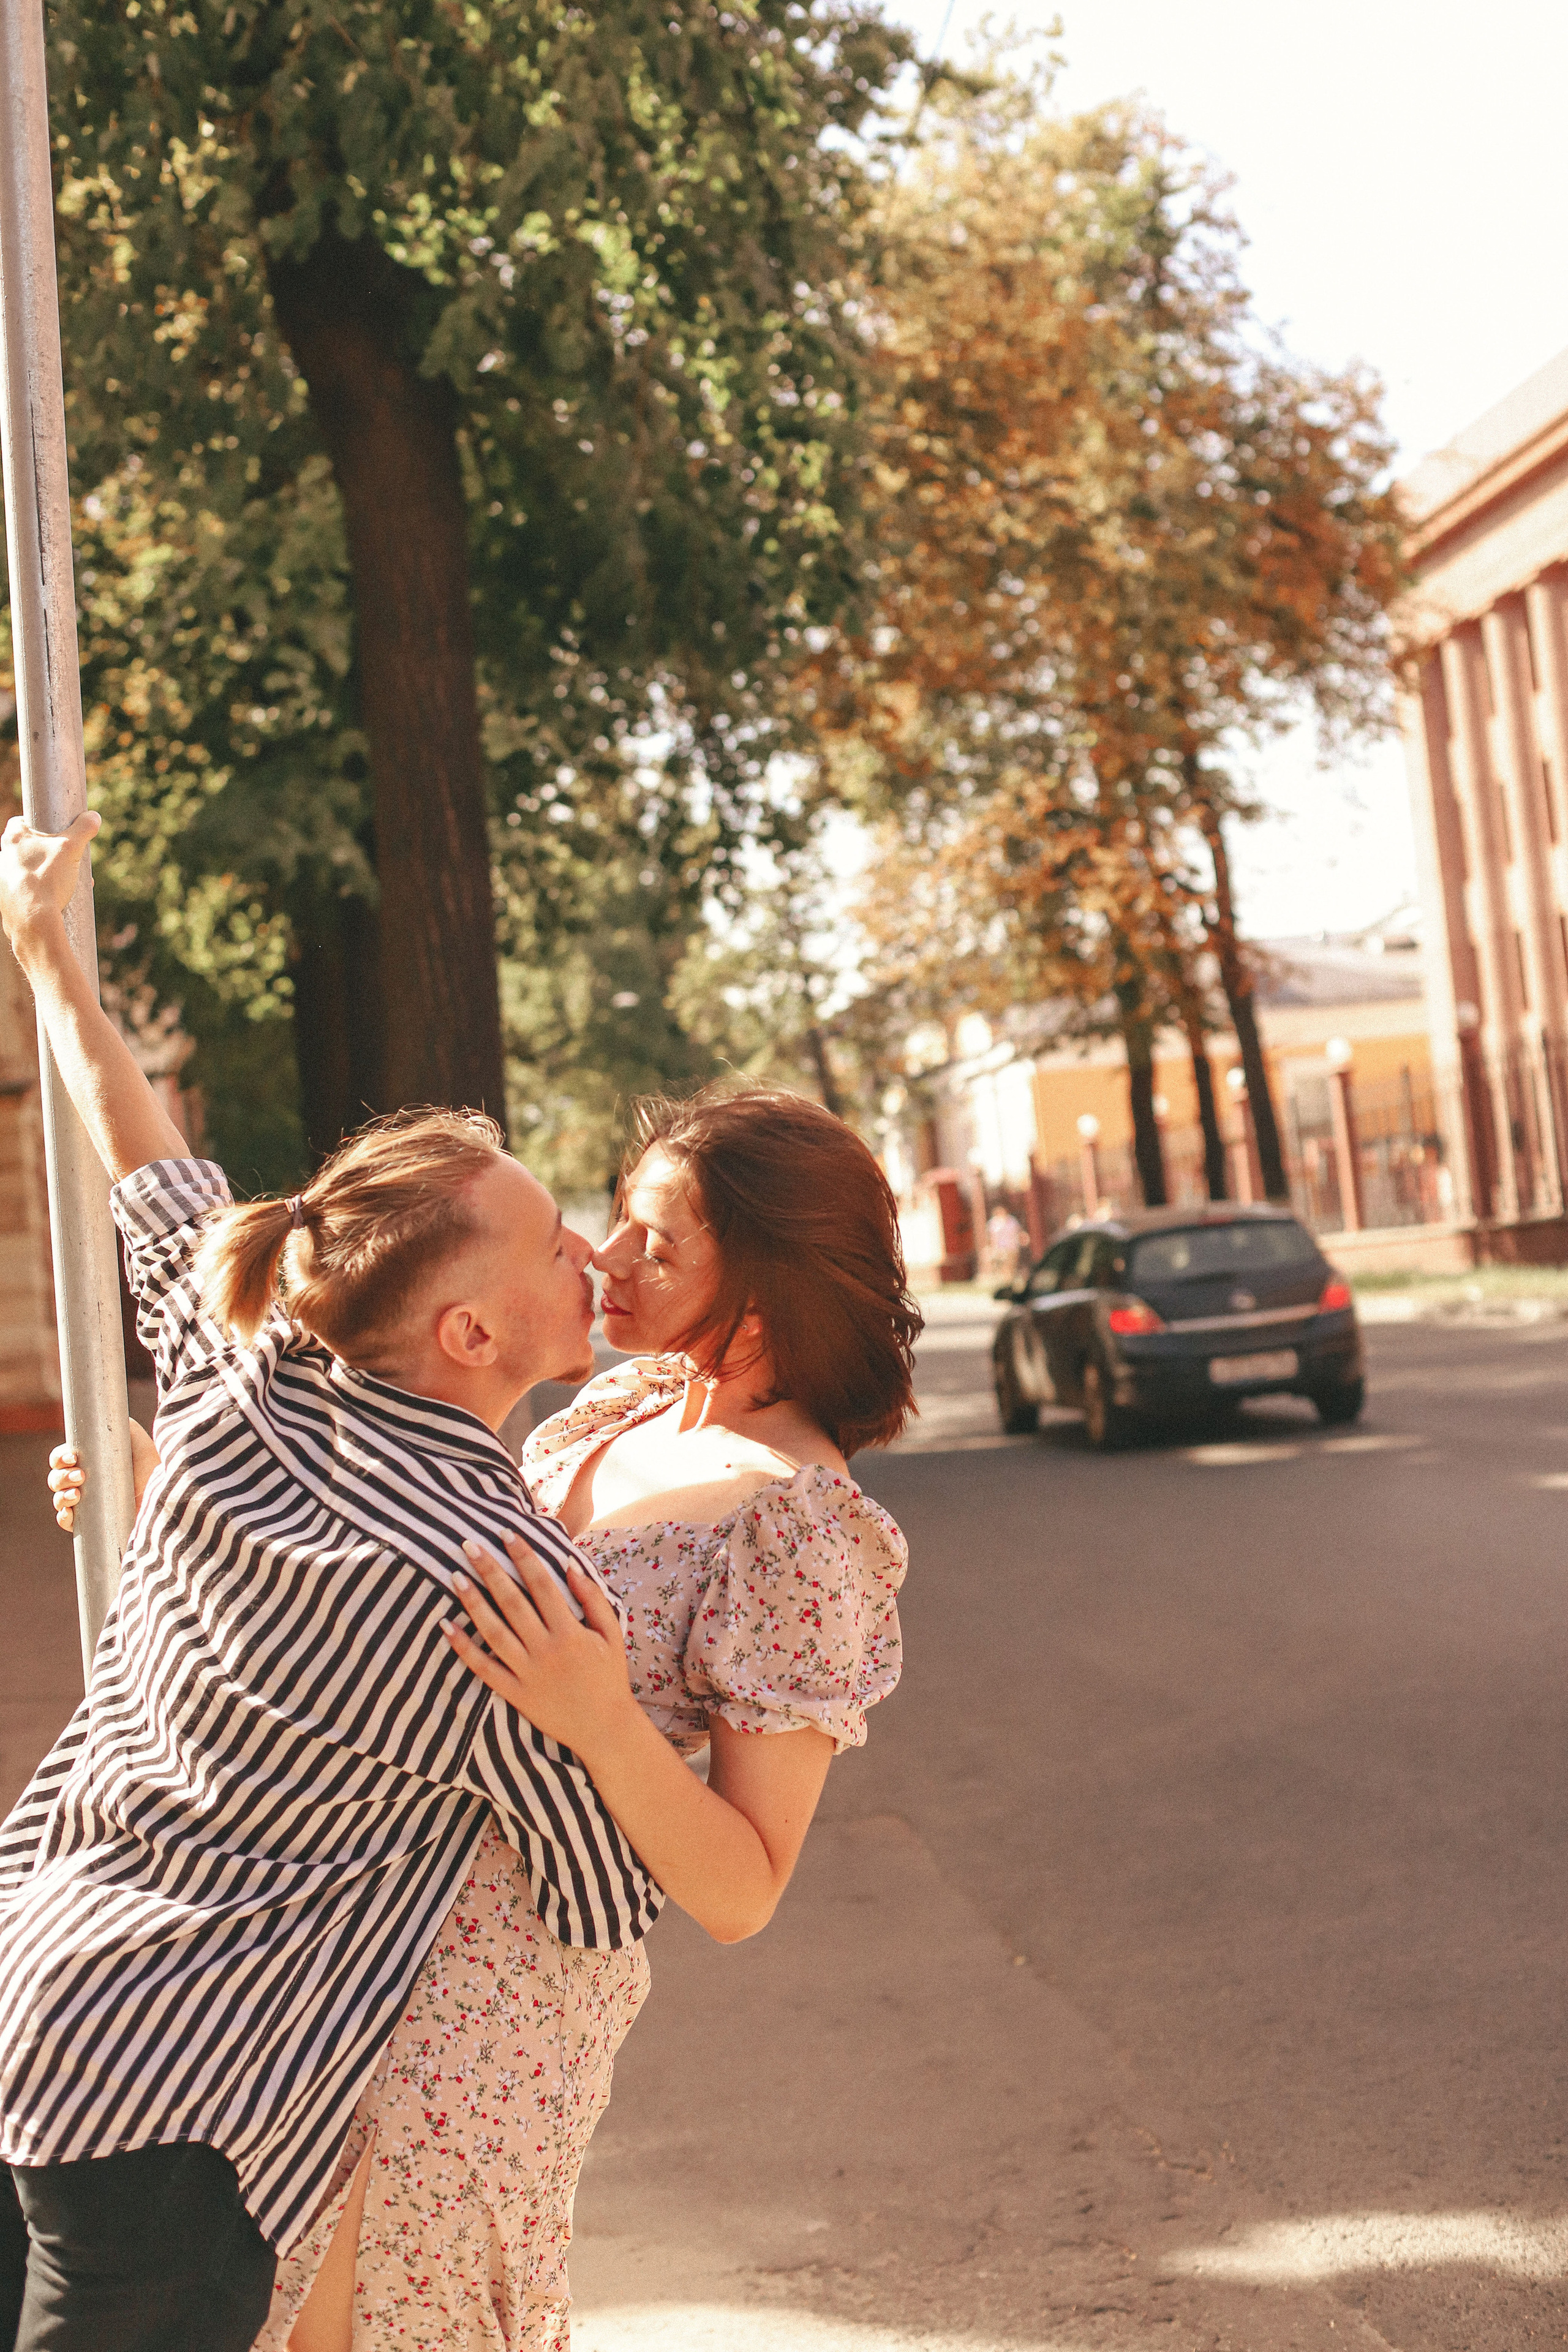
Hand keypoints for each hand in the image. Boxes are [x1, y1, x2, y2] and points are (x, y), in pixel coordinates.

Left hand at [0, 811, 99, 952]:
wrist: (34, 922)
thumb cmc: (48, 880)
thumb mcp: (71, 848)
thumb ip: (84, 829)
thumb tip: (93, 817)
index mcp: (12, 839)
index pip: (20, 821)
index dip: (39, 825)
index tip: (56, 834)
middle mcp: (2, 857)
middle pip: (27, 848)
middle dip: (48, 853)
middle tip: (67, 862)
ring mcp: (2, 880)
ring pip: (26, 870)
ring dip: (44, 873)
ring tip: (65, 884)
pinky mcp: (5, 900)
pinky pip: (23, 891)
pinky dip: (37, 893)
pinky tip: (53, 900)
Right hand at [47, 1418, 159, 1531]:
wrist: (165, 1497)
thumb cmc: (152, 1466)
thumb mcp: (135, 1438)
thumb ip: (117, 1423)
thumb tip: (99, 1410)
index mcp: (90, 1462)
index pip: (62, 1458)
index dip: (60, 1457)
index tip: (72, 1457)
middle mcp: (85, 1482)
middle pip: (56, 1478)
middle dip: (61, 1476)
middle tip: (80, 1476)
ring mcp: (87, 1504)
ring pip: (58, 1499)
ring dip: (62, 1495)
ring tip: (78, 1494)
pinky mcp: (92, 1524)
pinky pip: (65, 1521)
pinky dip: (64, 1516)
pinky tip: (71, 1511)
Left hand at [443, 1533, 635, 1758]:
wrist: (605, 1729)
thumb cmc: (610, 1677)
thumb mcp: (612, 1634)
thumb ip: (593, 1598)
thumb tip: (569, 1564)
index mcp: (570, 1632)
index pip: (542, 1584)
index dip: (523, 1556)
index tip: (506, 1533)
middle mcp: (546, 1650)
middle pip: (512, 1602)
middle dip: (490, 1570)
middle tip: (469, 1544)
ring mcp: (527, 1673)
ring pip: (493, 1632)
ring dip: (473, 1602)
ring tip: (455, 1576)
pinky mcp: (514, 1693)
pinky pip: (484, 1668)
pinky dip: (463, 1648)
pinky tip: (447, 1626)